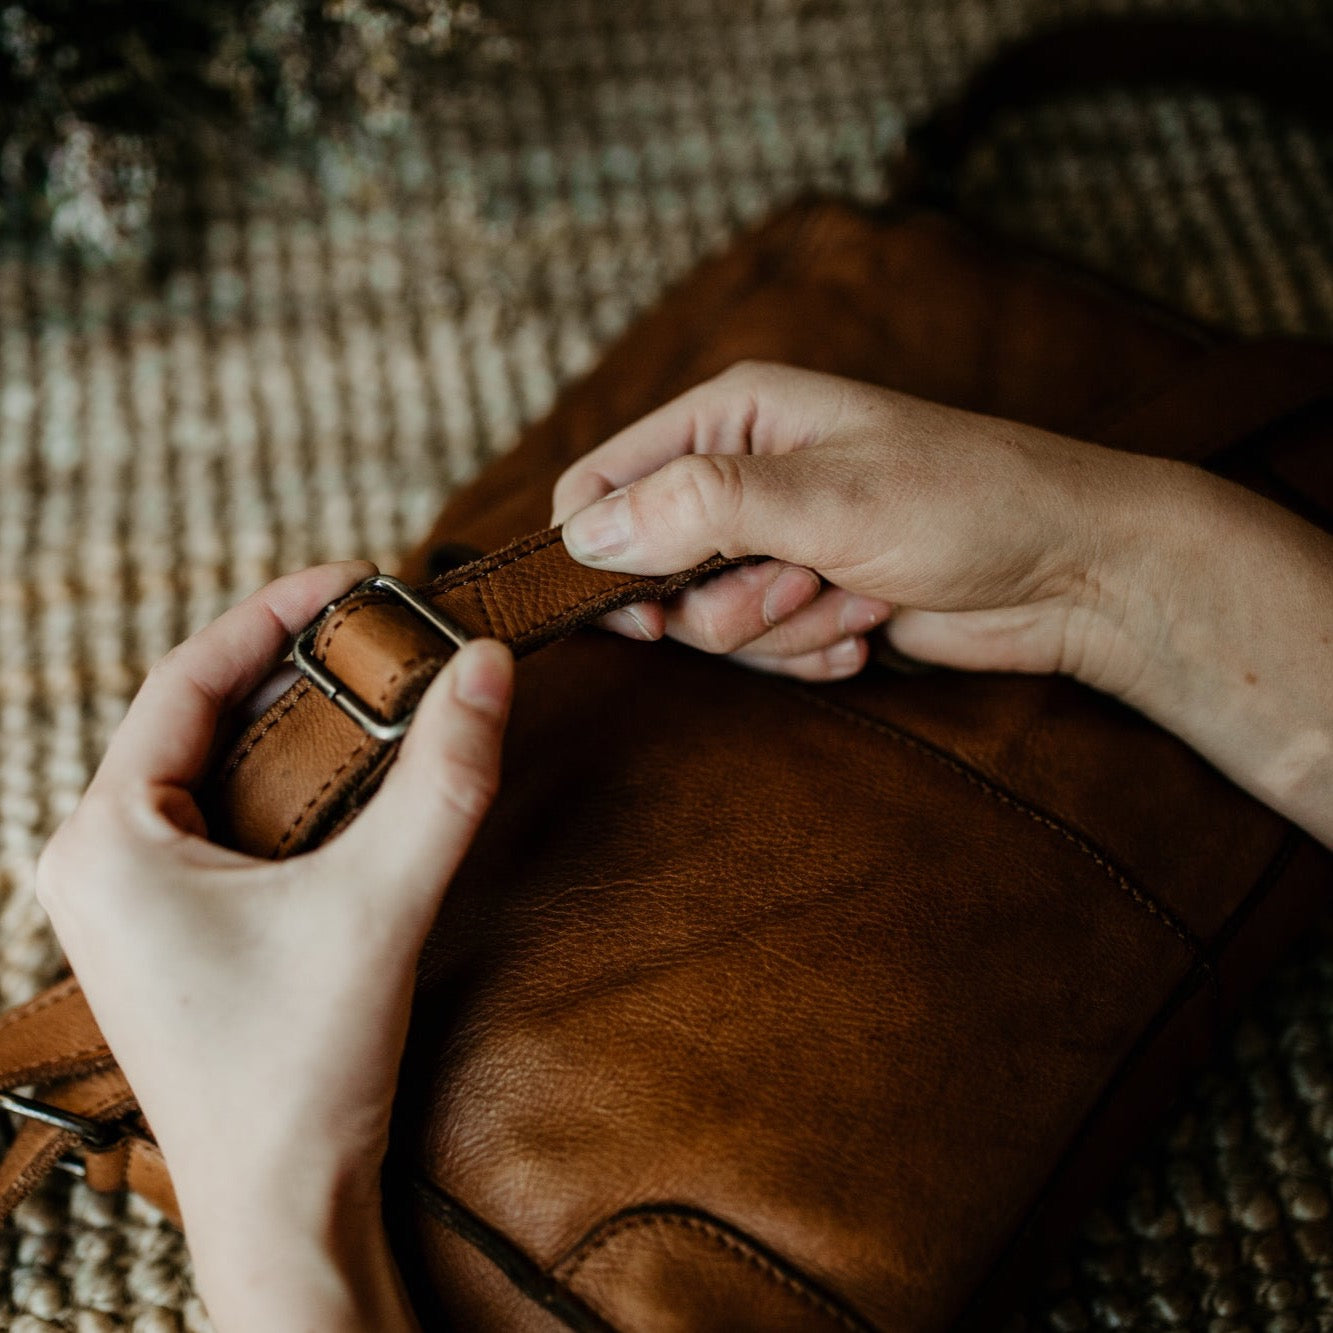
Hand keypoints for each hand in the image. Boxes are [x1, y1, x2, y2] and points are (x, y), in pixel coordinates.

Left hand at [34, 563, 514, 1332]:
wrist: (283, 1207)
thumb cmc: (299, 1070)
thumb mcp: (379, 902)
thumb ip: (442, 780)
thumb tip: (486, 666)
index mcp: (108, 840)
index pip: (185, 680)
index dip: (272, 614)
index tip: (354, 580)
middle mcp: (99, 862)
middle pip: (199, 718)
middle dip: (293, 665)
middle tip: (382, 628)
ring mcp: (132, 901)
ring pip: (214, 769)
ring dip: (296, 721)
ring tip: (380, 684)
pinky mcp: (173, 930)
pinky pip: (226, 818)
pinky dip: (290, 780)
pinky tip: (355, 773)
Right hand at [554, 361, 1332, 846]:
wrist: (1073, 571)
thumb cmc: (964, 502)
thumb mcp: (824, 496)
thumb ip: (697, 508)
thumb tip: (587, 535)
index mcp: (733, 418)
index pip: (603, 482)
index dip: (600, 552)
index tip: (644, 614)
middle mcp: (744, 476)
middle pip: (652, 569)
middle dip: (726, 600)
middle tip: (800, 580)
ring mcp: (777, 543)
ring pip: (710, 622)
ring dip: (783, 629)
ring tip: (856, 594)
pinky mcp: (809, 600)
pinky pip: (763, 652)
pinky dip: (812, 652)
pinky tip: (870, 627)